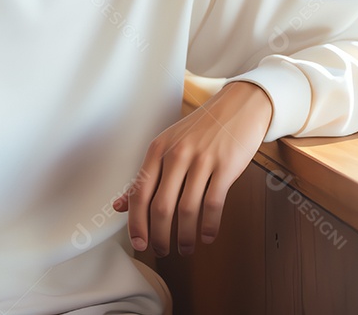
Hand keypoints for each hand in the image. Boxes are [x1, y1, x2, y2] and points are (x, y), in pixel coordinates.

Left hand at [112, 81, 272, 255]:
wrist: (238, 106)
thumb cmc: (200, 130)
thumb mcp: (167, 145)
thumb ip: (145, 176)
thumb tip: (119, 206)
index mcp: (157, 149)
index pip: (139, 192)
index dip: (136, 222)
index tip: (138, 243)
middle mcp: (176, 154)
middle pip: (161, 206)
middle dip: (159, 235)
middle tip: (161, 251)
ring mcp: (202, 160)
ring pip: (187, 209)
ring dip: (184, 236)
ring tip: (184, 248)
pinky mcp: (226, 166)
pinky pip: (213, 204)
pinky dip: (209, 225)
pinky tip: (207, 236)